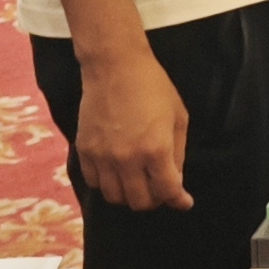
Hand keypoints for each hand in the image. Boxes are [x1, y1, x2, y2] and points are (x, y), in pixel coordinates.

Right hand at [72, 50, 191, 211]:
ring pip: (114, 197)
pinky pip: (94, 182)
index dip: (179, 201)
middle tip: (159, 191)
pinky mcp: (84, 150)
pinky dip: (107, 185)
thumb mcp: (178, 118)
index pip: (167, 191)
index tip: (184, 202)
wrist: (115, 66)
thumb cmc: (153, 87)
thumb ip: (178, 154)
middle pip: (140, 202)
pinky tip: (117, 174)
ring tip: (137, 184)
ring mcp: (103, 156)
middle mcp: (127, 159)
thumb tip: (176, 183)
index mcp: (156, 150)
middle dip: (154, 201)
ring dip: (129, 196)